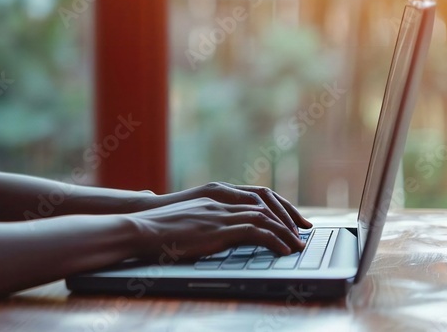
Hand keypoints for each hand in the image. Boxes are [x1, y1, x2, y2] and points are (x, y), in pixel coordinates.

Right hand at [128, 195, 305, 262]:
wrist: (143, 227)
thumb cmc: (156, 227)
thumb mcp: (183, 220)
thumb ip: (198, 220)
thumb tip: (201, 231)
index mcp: (212, 196)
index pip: (252, 196)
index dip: (273, 206)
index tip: (287, 219)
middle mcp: (219, 200)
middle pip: (264, 202)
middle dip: (287, 216)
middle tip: (303, 230)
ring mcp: (220, 213)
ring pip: (264, 216)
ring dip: (285, 230)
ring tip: (298, 244)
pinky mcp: (219, 228)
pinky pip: (256, 231)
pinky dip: (275, 240)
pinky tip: (283, 250)